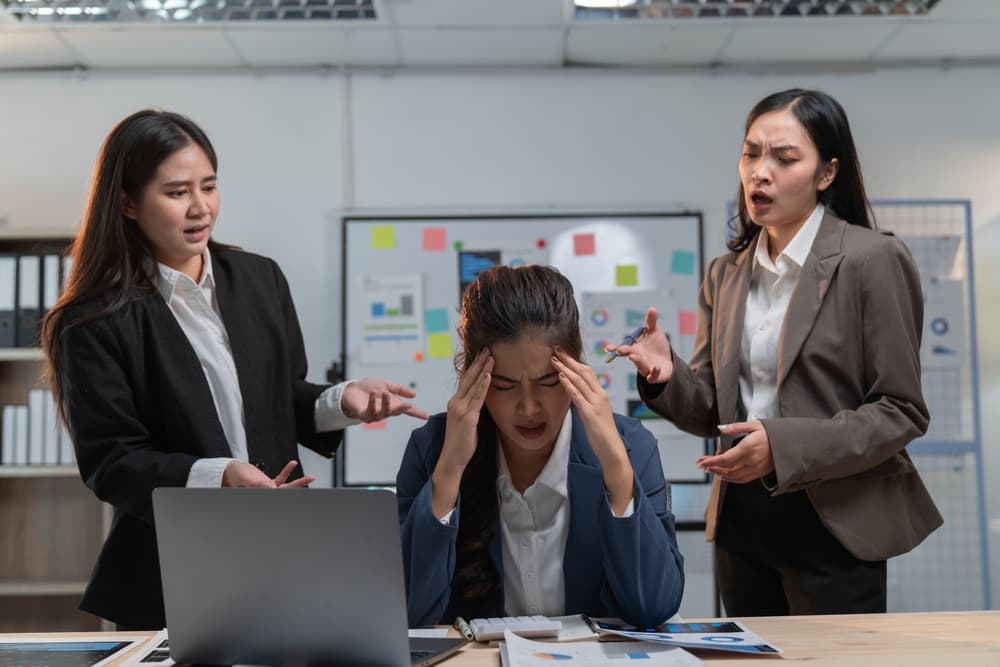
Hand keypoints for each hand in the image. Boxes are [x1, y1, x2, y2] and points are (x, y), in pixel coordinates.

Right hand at [221, 460, 315, 487]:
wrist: (228, 470)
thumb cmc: (232, 476)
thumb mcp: (244, 478)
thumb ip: (256, 483)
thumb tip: (271, 487)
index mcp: (260, 494)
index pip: (277, 496)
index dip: (287, 496)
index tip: (297, 493)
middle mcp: (266, 493)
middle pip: (286, 493)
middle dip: (299, 489)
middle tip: (310, 483)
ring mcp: (267, 488)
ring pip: (286, 487)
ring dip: (298, 482)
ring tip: (310, 477)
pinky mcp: (267, 482)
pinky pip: (280, 477)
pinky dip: (287, 471)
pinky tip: (292, 464)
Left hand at [342, 378, 429, 421]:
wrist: (351, 389)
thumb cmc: (368, 387)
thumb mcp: (386, 384)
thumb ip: (399, 389)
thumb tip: (414, 395)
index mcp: (393, 404)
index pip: (408, 410)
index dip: (418, 413)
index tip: (428, 416)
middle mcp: (386, 411)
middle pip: (397, 412)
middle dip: (402, 408)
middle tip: (406, 404)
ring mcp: (376, 415)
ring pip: (385, 413)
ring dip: (386, 403)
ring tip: (384, 393)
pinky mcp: (365, 415)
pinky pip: (371, 412)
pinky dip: (373, 403)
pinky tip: (374, 394)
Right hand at [431, 351, 492, 518]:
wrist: (451, 459)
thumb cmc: (460, 443)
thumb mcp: (466, 422)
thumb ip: (472, 409)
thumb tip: (481, 400)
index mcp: (455, 402)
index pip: (466, 380)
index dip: (474, 366)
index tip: (482, 355)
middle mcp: (456, 402)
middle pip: (468, 377)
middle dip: (478, 362)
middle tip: (487, 348)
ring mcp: (461, 409)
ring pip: (473, 384)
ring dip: (483, 369)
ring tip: (491, 356)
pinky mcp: (467, 417)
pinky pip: (477, 398)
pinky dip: (483, 385)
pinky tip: (489, 375)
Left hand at [551, 348, 632, 513]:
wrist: (612, 450)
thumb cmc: (602, 434)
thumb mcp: (594, 414)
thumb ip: (586, 403)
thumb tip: (574, 394)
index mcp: (600, 394)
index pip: (587, 372)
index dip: (575, 361)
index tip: (563, 353)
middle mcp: (599, 395)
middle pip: (583, 371)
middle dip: (569, 359)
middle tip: (556, 348)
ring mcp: (595, 403)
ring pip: (579, 380)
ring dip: (565, 368)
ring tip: (553, 358)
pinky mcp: (590, 414)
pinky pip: (578, 396)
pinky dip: (568, 385)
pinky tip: (560, 377)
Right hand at [606, 307, 673, 383]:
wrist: (669, 361)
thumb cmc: (658, 346)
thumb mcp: (654, 332)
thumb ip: (651, 322)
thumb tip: (652, 308)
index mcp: (635, 348)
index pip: (623, 348)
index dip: (615, 348)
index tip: (608, 348)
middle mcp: (638, 358)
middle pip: (630, 355)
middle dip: (625, 352)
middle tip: (620, 349)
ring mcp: (646, 367)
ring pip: (640, 365)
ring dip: (636, 361)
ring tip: (633, 356)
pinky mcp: (655, 376)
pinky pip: (653, 376)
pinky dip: (653, 373)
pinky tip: (655, 367)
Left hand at [696, 421, 773, 483]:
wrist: (791, 443)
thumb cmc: (773, 433)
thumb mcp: (754, 425)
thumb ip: (735, 427)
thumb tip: (721, 428)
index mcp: (748, 448)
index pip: (725, 459)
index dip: (711, 461)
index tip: (701, 461)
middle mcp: (752, 461)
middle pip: (727, 469)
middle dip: (712, 467)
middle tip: (701, 464)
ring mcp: (757, 469)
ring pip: (734, 477)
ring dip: (720, 474)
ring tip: (710, 469)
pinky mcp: (760, 473)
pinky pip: (743, 479)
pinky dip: (731, 478)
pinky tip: (724, 475)